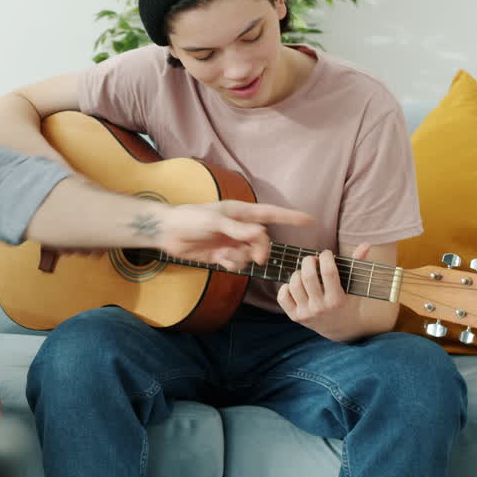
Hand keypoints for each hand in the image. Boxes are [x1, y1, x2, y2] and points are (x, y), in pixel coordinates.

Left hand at [151, 200, 313, 271]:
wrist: (167, 232)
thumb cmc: (190, 219)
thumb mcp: (214, 221)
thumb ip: (237, 229)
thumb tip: (261, 234)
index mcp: (240, 212)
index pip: (270, 214)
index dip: (290, 217)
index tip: (309, 220)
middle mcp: (238, 227)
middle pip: (263, 241)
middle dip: (261, 250)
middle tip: (257, 258)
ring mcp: (231, 241)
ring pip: (250, 254)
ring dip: (242, 258)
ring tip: (225, 255)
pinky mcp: (222, 254)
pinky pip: (237, 263)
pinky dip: (232, 264)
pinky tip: (220, 260)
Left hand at [277, 243, 371, 340]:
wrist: (340, 329)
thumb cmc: (348, 301)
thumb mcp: (354, 286)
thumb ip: (357, 264)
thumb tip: (366, 244)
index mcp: (337, 300)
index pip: (329, 272)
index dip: (326, 257)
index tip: (326, 254)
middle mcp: (321, 308)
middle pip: (308, 276)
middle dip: (308, 261)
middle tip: (312, 259)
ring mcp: (306, 313)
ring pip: (294, 285)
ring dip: (298, 273)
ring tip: (305, 272)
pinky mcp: (295, 317)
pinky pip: (282, 297)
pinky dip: (286, 287)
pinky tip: (295, 285)